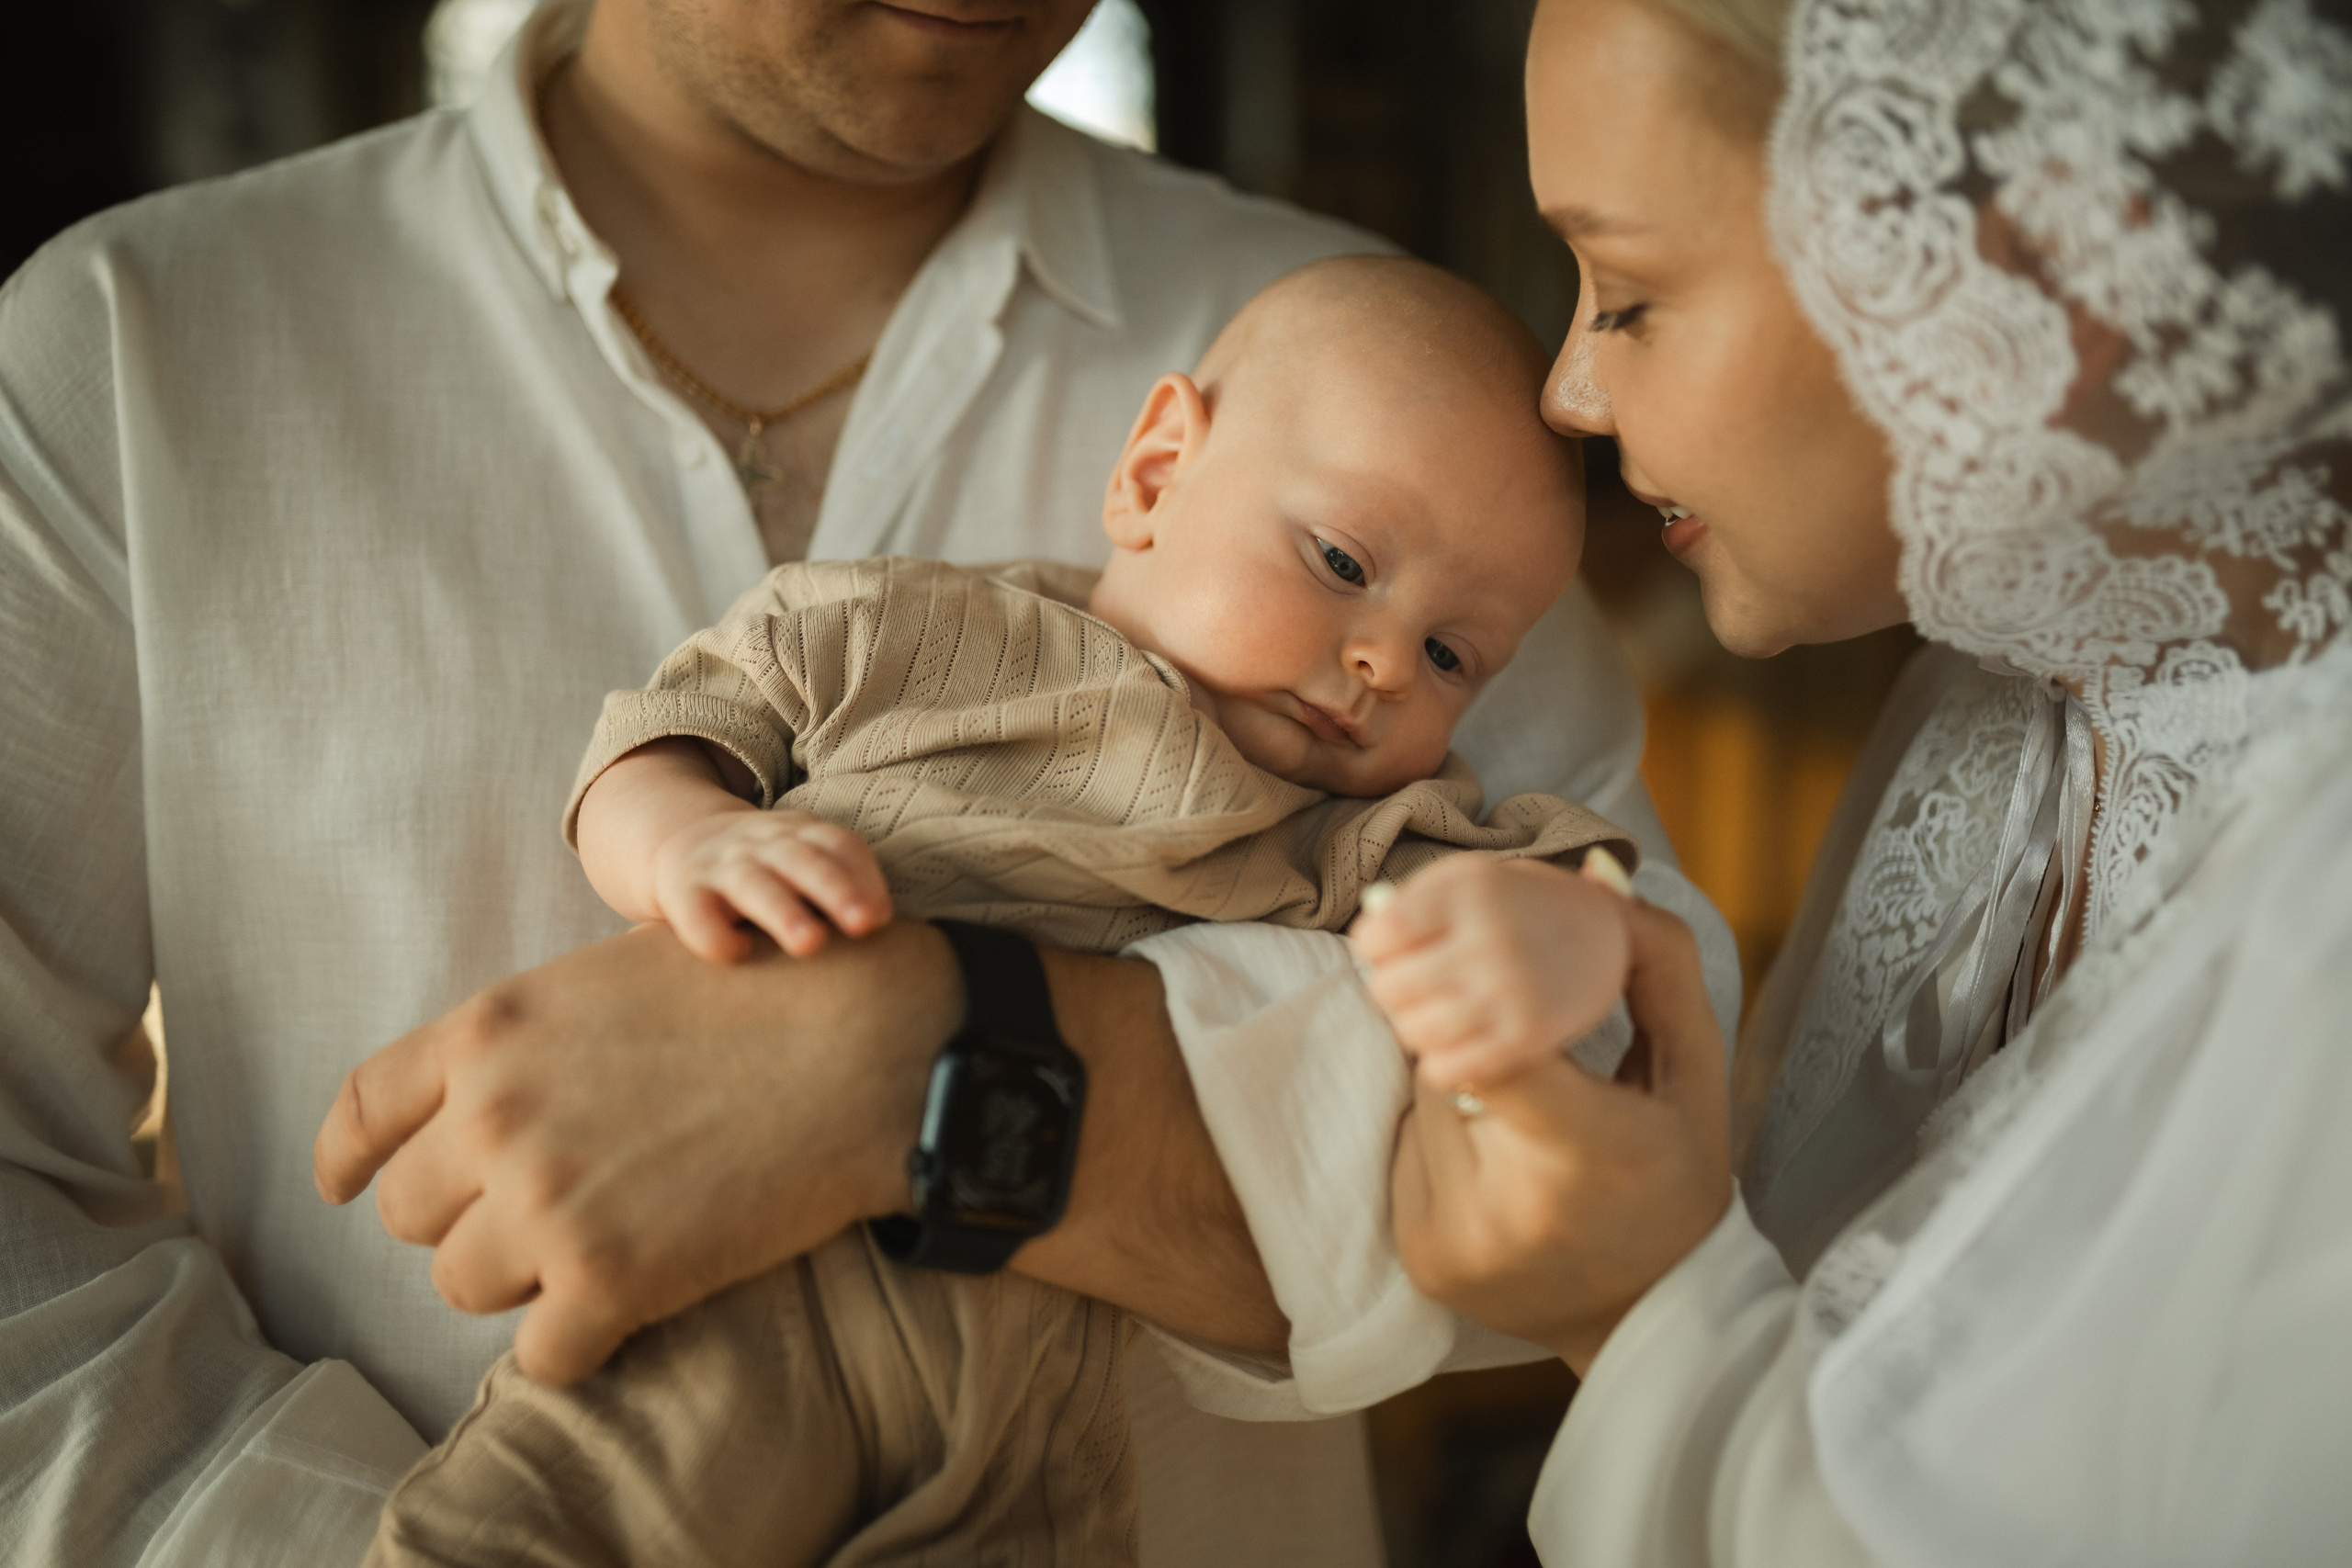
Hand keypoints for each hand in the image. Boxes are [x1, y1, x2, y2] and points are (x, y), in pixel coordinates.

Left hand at [313, 920, 958, 1382]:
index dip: (346, 1159)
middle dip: (470, 1217)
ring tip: (603, 1247)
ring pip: (466, 1285)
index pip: (365, 1110)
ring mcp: (544, 1204)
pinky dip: (581, 1342)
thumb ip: (535, 1035)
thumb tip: (491, 1092)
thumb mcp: (619, 973)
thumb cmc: (769, 994)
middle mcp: (494, 1118)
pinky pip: (543, 1354)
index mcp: (490, 1032)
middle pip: (411, 1212)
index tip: (345, 1187)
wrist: (874, 1049)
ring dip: (524, 1280)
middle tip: (551, 1210)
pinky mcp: (608, 1283)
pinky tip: (632, 1306)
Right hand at [651, 809, 892, 962]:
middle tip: (864, 922)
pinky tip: (738, 953)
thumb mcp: (799, 859)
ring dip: (783, 910)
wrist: (679, 841)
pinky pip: (698, 914)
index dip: (862, 876)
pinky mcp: (681, 893)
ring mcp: (720, 866)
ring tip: (810, 943)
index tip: (881, 917)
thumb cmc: (762, 868)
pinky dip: (716, 934)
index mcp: (799, 834)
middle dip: (836, 889)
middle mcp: (761, 844)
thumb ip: (838, 883)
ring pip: (753, 883)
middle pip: (802, 859)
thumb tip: (885, 928)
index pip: (838, 845)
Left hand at [1353, 854, 1630, 1091]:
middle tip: (1415, 984)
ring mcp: (1510, 991)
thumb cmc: (1510, 904)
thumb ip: (1407, 902)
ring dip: (1412, 1026)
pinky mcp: (1528, 1037)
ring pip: (1412, 1033)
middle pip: (1387, 990)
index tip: (1394, 948)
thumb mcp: (1462, 878)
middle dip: (1391, 989)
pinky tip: (1451, 1043)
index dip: (1373, 948)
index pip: (1375, 938)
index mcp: (1467, 892)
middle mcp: (1489, 940)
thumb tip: (1366, 943)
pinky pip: (1448, 1070)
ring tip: (1433, 1011)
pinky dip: (1438, 1063)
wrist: (1598, 930)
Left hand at [1390, 897, 1731, 1374]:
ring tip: (1517, 1112)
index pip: (1504, 1053)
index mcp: (1591, 1159)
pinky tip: (1494, 1160)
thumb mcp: (1694, 1072)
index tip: (1444, 935)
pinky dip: (1440, 1132)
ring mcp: (1455, 1241)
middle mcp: (1511, 1211)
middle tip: (1469, 988)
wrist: (1646, 1320)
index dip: (1470, 987)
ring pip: (1423, 1098)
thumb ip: (1654, 963)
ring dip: (1453, 1074)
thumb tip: (1591, 869)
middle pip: (1451, 1060)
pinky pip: (1408, 1147)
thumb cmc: (1674, 1179)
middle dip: (1462, 1017)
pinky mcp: (1419, 1256)